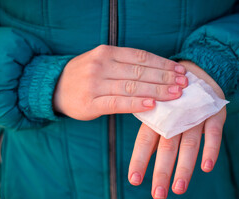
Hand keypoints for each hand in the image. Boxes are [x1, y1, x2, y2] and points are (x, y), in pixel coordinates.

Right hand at [53, 45, 187, 119]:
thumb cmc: (85, 77)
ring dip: (157, 90)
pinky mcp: (90, 103)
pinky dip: (136, 103)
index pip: (141, 57)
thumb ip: (125, 66)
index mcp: (107, 52)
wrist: (54, 88)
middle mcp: (101, 65)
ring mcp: (95, 84)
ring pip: (133, 86)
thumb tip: (158, 74)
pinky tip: (152, 105)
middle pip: (140, 71)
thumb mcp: (102, 63)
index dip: (163, 64)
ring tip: (176, 94)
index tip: (180, 70)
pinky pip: (118, 102)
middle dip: (165, 77)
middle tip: (184, 83)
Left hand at [128, 61, 226, 198]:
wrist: (200, 72)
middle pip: (167, 148)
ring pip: (189, 144)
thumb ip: (153, 133)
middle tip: (158, 195)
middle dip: (162, 172)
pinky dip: (211, 149)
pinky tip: (207, 167)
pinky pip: (213, 133)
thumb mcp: (161, 111)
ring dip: (184, 167)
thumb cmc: (175, 100)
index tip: (134, 181)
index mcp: (158, 117)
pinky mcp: (214, 114)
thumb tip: (142, 160)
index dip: (140, 160)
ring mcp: (195, 116)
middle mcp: (175, 118)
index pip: (145, 141)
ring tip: (179, 189)